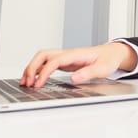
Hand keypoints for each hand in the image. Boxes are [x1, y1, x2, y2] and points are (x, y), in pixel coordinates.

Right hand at [19, 42, 137, 87]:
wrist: (112, 53)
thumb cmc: (108, 59)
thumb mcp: (102, 68)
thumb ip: (88, 73)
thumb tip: (73, 78)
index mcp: (76, 54)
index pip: (54, 61)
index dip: (44, 72)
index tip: (38, 84)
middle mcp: (68, 54)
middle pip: (43, 55)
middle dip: (31, 67)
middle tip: (27, 83)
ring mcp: (65, 57)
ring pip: (42, 57)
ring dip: (32, 68)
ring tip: (25, 83)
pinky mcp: (65, 62)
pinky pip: (47, 63)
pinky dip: (38, 70)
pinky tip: (34, 80)